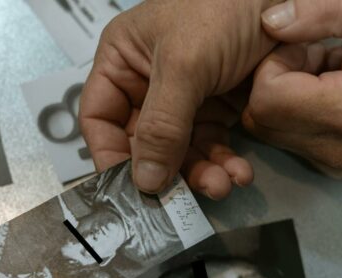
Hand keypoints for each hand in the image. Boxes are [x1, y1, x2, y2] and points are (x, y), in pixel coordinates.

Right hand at [80, 0, 280, 197]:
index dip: (112, 156)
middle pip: (145, 143)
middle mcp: (149, 81)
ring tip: (225, 184)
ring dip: (202, 171)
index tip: (131, 189)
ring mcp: (186, 96)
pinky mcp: (219, 105)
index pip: (101, 119)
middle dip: (168, 170)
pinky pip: (212, 144)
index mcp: (123, 61)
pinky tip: (240, 172)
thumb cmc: (224, 8)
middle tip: (190, 195)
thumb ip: (162, 125)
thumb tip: (145, 181)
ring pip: (181, 150)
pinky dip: (224, 161)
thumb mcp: (185, 64)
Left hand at [243, 0, 341, 176]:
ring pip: (269, 129)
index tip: (303, 44)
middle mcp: (338, 149)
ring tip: (325, 70)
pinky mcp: (332, 167)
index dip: (273, 63)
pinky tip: (329, 89)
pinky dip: (296, 111)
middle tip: (314, 55)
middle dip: (275, 79)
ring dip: (284, 95)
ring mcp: (334, 164)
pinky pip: (287, 138)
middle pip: (260, 117)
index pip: (267, 98)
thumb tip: (269, 21)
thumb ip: (324, 10)